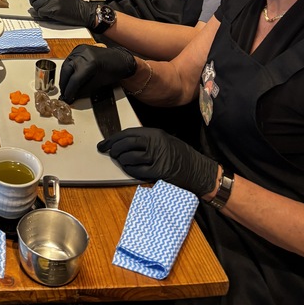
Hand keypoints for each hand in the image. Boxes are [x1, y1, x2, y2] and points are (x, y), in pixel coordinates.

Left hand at [27, 0, 96, 27]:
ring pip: (36, 6)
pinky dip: (43, 16)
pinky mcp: (55, 8)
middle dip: (34, 4)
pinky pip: (40, 12)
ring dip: (39, 11)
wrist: (82, 11)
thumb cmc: (71, 4)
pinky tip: (50, 15)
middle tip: (40, 7)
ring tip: (48, 11)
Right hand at [59, 43, 136, 102]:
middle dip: (64, 84)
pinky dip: (67, 69)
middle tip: (64, 93)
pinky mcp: (79, 48)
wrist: (121, 59)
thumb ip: (84, 89)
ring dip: (64, 76)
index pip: (74, 79)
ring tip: (65, 87)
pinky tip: (68, 76)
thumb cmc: (114, 70)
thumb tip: (73, 95)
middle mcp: (83, 54)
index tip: (67, 98)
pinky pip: (69, 59)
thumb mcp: (99, 83)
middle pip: (67, 70)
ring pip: (66, 64)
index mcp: (90, 62)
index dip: (69, 90)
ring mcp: (81, 49)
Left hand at [97, 128, 217, 196]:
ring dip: (121, 160)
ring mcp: (157, 157)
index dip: (114, 138)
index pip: (128, 133)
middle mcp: (155, 143)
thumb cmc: (180, 155)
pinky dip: (130, 170)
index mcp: (154, 133)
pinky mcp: (158, 171)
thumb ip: (146, 140)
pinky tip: (128, 169)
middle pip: (127, 143)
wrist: (198, 169)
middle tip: (109, 152)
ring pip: (130, 157)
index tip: (104, 143)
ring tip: (120, 161)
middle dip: (114, 148)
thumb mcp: (164, 140)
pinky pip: (138, 170)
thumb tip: (125, 143)